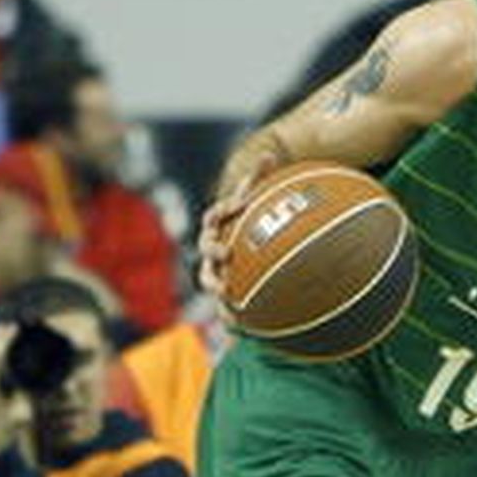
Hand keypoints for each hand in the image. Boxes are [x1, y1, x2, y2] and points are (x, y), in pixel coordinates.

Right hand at [195, 143, 284, 305]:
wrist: (238, 242)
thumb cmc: (248, 219)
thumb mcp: (255, 199)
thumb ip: (259, 179)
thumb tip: (268, 151)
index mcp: (219, 223)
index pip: (218, 214)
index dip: (227, 208)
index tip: (242, 205)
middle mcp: (213, 245)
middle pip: (208, 247)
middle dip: (215, 250)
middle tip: (227, 252)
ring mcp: (215, 268)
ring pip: (209, 277)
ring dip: (215, 284)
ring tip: (225, 293)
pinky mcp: (223, 289)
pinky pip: (222, 303)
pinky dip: (228, 313)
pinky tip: (239, 325)